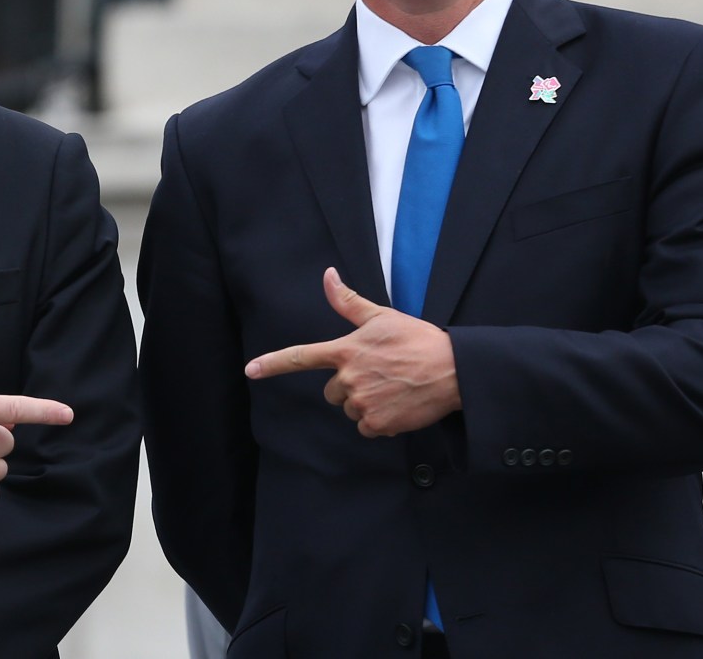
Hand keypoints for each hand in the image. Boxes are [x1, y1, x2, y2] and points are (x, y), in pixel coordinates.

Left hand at [245, 267, 460, 436]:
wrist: (452, 370)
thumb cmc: (417, 340)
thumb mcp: (381, 316)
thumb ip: (348, 301)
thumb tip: (327, 275)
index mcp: (345, 351)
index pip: (301, 357)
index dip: (272, 364)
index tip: (250, 370)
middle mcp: (348, 378)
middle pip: (331, 392)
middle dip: (349, 386)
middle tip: (378, 374)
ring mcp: (362, 403)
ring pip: (349, 410)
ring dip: (365, 403)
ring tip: (392, 388)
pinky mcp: (377, 423)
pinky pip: (367, 427)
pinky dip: (380, 420)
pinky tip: (398, 404)